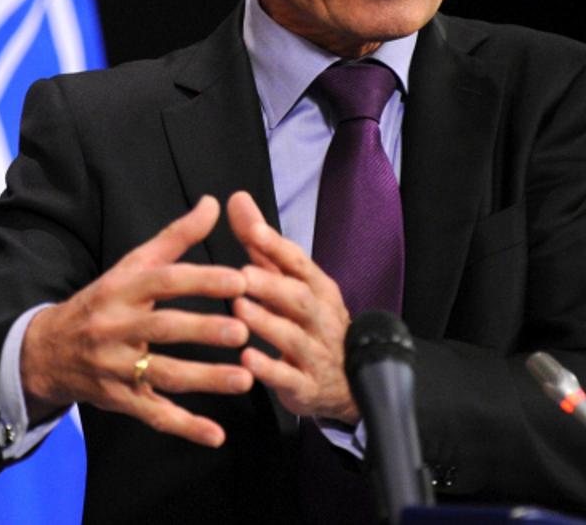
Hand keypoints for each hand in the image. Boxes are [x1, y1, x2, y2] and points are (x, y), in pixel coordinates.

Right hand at [21, 196, 253, 446]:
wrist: (48, 350)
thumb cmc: (104, 301)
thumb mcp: (131, 266)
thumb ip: (175, 237)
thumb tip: (212, 202)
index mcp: (122, 289)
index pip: (163, 281)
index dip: (201, 279)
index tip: (240, 279)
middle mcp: (116, 327)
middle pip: (162, 328)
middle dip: (203, 330)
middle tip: (245, 330)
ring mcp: (116, 367)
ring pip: (162, 375)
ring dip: (204, 379)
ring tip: (245, 379)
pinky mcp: (120, 400)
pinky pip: (154, 414)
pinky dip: (185, 427)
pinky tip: (217, 436)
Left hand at [227, 191, 358, 424]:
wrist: (349, 382)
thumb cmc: (309, 322)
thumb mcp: (291, 281)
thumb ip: (261, 244)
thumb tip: (236, 199)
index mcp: (317, 288)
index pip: (300, 262)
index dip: (277, 246)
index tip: (254, 230)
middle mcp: (321, 317)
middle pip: (300, 298)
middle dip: (272, 285)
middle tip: (241, 275)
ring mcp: (316, 353)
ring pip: (294, 336)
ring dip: (267, 322)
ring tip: (240, 309)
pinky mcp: (307, 386)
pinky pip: (290, 378)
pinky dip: (269, 370)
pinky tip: (246, 360)